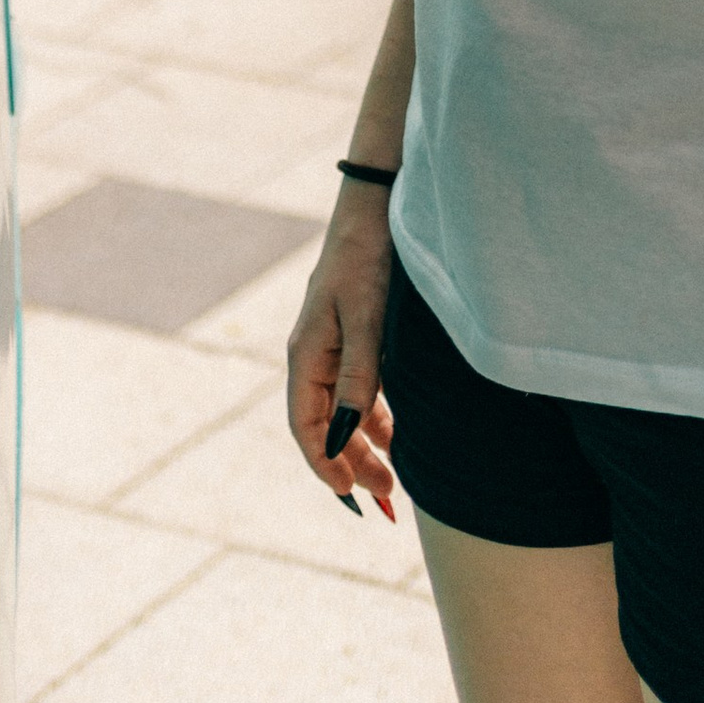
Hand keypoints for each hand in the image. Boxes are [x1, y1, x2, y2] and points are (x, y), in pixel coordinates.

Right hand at [287, 179, 398, 521]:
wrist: (378, 203)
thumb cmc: (369, 257)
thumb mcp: (366, 319)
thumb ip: (356, 378)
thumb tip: (342, 439)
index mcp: (306, 354)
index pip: (307, 427)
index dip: (325, 467)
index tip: (351, 499)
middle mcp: (314, 354)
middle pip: (325, 426)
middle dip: (351, 466)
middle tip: (386, 500)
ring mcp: (334, 343)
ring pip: (343, 411)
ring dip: (366, 446)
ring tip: (393, 479)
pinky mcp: (355, 333)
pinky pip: (359, 389)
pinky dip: (375, 417)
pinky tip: (397, 434)